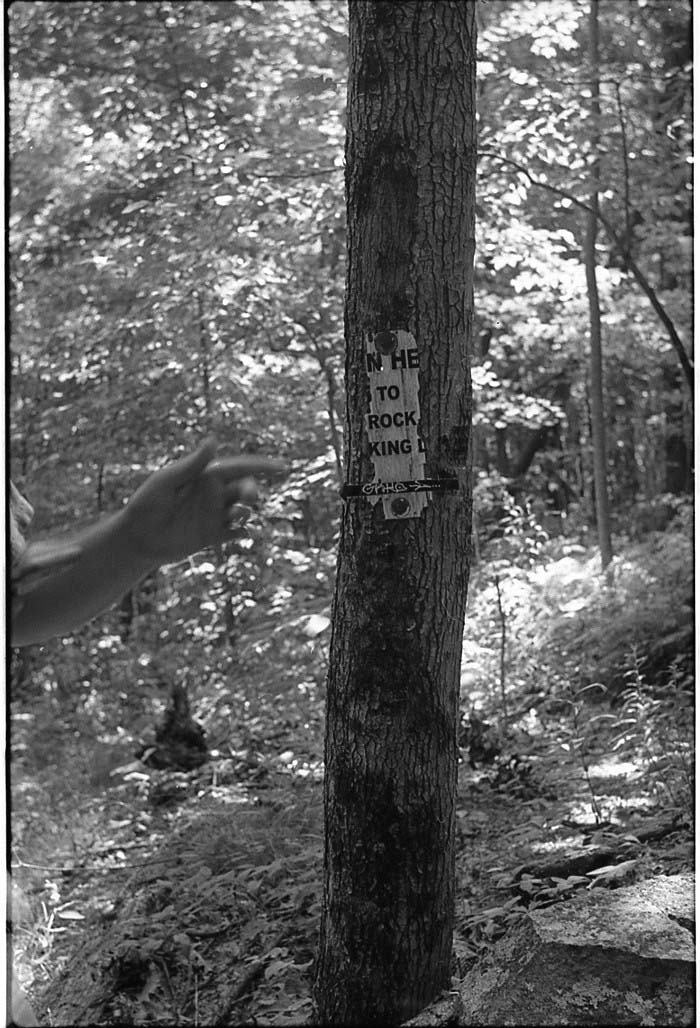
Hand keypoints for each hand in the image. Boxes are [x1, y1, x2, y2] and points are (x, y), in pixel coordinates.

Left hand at [122, 440, 285, 565]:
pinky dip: (243, 533)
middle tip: (247, 497)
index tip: (283, 467)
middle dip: (251, 491)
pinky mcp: (212, 536)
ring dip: (246, 512)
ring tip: (237, 515)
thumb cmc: (146, 504)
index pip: (239, 467)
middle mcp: (213, 494)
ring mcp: (214, 515)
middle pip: (244, 488)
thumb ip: (191, 465)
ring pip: (243, 511)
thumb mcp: (166, 482)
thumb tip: (213, 441)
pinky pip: (235, 533)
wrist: (135, 538)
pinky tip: (243, 534)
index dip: (262, 466)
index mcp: (205, 476)